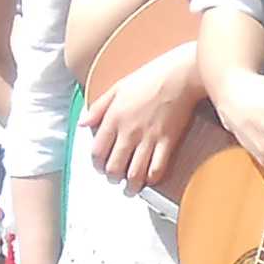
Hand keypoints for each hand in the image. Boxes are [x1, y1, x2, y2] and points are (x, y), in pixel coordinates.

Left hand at [86, 52, 200, 188]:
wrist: (179, 74)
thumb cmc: (149, 77)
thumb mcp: (117, 87)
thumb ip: (98, 107)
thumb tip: (83, 123)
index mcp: (114, 118)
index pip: (98, 151)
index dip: (97, 164)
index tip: (100, 167)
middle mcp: (129, 132)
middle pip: (114, 167)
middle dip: (113, 178)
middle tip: (116, 179)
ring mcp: (148, 138)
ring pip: (135, 173)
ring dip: (131, 185)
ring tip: (131, 188)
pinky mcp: (167, 141)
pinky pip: (157, 168)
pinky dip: (152, 179)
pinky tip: (150, 180)